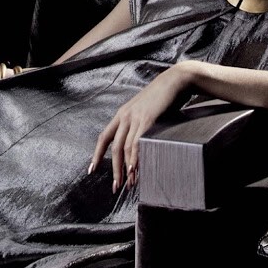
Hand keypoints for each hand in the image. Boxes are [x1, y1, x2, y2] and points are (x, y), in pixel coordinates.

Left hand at [88, 64, 194, 191]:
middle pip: (114, 148)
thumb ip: (139, 125)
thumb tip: (139, 144)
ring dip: (126, 168)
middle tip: (115, 187)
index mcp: (121, 115)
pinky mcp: (147, 119)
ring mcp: (135, 117)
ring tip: (129, 184)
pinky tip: (134, 169)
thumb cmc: (163, 98)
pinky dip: (134, 158)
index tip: (92, 170)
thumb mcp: (145, 111)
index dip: (97, 155)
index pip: (104, 138)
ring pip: (124, 148)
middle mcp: (124, 116)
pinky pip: (137, 142)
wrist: (175, 80)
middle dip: (114, 169)